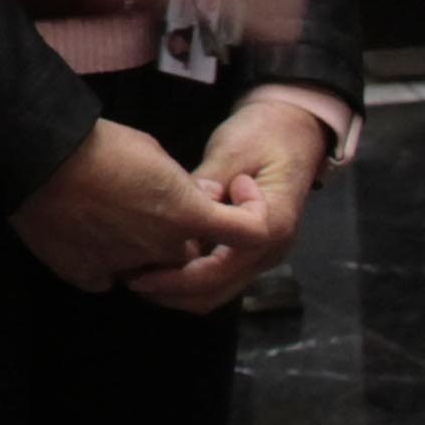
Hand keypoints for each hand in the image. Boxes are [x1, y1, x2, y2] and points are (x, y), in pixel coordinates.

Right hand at [11, 119, 272, 293]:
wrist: (37, 156)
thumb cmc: (99, 145)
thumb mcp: (154, 152)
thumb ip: (185, 185)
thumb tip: (203, 198)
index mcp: (187, 216)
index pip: (249, 233)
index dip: (249, 215)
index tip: (230, 199)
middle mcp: (162, 250)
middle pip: (185, 252)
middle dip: (176, 233)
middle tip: (148, 202)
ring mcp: (124, 268)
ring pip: (146, 268)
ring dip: (139, 249)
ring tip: (108, 212)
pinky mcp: (86, 276)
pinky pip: (106, 275)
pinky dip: (101, 259)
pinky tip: (82, 230)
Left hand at [124, 101, 333, 313]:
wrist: (292, 132)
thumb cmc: (263, 135)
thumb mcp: (233, 150)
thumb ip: (209, 183)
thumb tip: (181, 208)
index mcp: (274, 224)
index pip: (228, 261)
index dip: (190, 263)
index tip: (158, 244)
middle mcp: (272, 249)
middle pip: (221, 287)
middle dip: (175, 288)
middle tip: (132, 277)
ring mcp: (263, 256)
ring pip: (220, 292)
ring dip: (180, 292)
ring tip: (138, 277)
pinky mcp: (250, 253)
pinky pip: (220, 280)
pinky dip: (190, 282)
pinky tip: (158, 269)